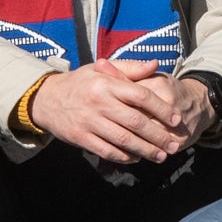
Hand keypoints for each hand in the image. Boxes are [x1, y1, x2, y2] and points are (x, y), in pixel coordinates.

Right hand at [28, 59, 205, 164]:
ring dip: (145, 150)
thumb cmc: (81, 82)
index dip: (161, 108)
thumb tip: (155, 64)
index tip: (176, 119)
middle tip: (174, 144)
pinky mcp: (80, 137)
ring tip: (161, 156)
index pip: (141, 95)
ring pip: (123, 140)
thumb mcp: (101, 69)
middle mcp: (99, 102)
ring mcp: (89, 122)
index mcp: (107, 83)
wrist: (46, 98)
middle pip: (135, 122)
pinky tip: (136, 158)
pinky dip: (124, 156)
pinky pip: (107, 150)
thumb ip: (130, 67)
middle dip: (158, 135)